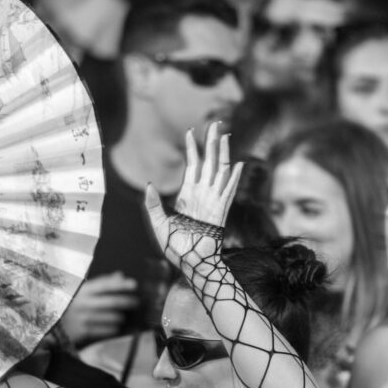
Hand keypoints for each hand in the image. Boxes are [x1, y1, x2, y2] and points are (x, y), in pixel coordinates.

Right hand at [59, 273, 138, 344]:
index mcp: (82, 290)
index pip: (105, 285)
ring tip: (123, 316)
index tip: (135, 284)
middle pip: (112, 302)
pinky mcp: (84, 332)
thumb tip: (120, 275)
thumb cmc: (70, 304)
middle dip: (128, 302)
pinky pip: (107, 330)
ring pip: (112, 318)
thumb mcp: (82, 291)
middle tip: (137, 302)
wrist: (51, 324)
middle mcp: (83, 303)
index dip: (121, 284)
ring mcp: (83, 318)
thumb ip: (101, 283)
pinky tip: (115, 326)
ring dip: (121, 317)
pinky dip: (114, 328)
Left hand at [144, 122, 243, 264]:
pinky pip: (228, 191)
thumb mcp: (159, 223)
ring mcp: (213, 201)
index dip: (192, 148)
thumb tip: (149, 185)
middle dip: (211, 143)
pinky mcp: (220, 211)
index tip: (190, 130)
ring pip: (220, 171)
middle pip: (209, 162)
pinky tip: (238, 163)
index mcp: (189, 195)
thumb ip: (153, 204)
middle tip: (214, 123)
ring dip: (223, 153)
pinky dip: (234, 177)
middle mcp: (203, 194)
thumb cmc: (176, 247)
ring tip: (225, 136)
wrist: (190, 264)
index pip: (192, 165)